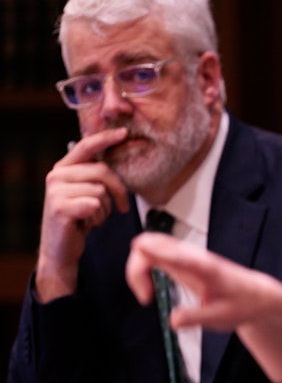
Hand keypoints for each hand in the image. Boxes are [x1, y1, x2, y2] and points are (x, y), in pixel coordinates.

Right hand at [35, 128, 129, 301]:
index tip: (124, 133)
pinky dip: (99, 217)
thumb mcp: (89, 192)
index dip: (106, 138)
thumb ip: (97, 176)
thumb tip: (120, 154)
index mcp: (64, 168)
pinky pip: (95, 205)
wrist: (62, 249)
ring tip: (94, 217)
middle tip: (122, 207)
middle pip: (102, 171)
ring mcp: (56, 191)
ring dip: (106, 209)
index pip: (86, 146)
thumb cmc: (80, 219)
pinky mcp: (60, 207)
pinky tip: (88, 224)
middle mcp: (57, 175)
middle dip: (119, 191)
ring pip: (101, 191)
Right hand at [126, 233, 281, 382]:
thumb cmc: (241, 304)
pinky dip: (142, 267)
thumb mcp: (219, 318)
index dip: (154, 251)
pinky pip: (154, 251)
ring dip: (138, 268)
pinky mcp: (182, 258)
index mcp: (205, 268)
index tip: (141, 263)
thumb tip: (172, 320)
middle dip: (136, 267)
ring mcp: (187, 254)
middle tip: (145, 297)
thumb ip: (196, 318)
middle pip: (152, 243)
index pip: (176, 253)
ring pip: (151, 244)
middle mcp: (194, 256)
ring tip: (147, 295)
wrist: (256, 295)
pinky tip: (149, 289)